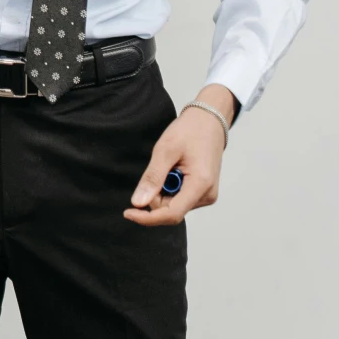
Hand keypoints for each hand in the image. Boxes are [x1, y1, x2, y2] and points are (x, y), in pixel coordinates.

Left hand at [125, 86, 235, 226]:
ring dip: (164, 190)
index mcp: (201, 185)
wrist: (209, 120)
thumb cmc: (191, 130)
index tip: (129, 212)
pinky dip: (171, 188)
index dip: (148, 218)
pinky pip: (180, 198)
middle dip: (156, 196)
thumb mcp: (165, 150)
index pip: (171, 214)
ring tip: (170, 166)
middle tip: (157, 169)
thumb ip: (152, 178)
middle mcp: (207, 195)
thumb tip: (138, 203)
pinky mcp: (204, 192)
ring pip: (174, 205)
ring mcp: (207, 194)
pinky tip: (175, 170)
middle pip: (171, 210)